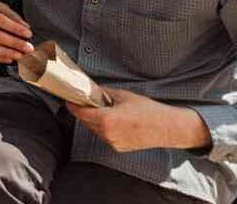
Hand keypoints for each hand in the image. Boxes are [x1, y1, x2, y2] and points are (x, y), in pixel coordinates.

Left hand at [68, 88, 211, 151]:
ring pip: (95, 129)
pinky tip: (113, 120)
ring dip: (94, 120)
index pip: (80, 113)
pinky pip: (105, 136)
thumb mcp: (124, 96)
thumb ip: (105, 93)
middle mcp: (107, 134)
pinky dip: (104, 128)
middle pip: (86, 121)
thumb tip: (93, 89)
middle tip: (85, 100)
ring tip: (102, 109)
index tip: (69, 99)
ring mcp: (113, 143)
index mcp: (106, 120)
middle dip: (84, 111)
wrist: (167, 128)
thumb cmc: (149, 110)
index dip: (73, 105)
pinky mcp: (119, 147)